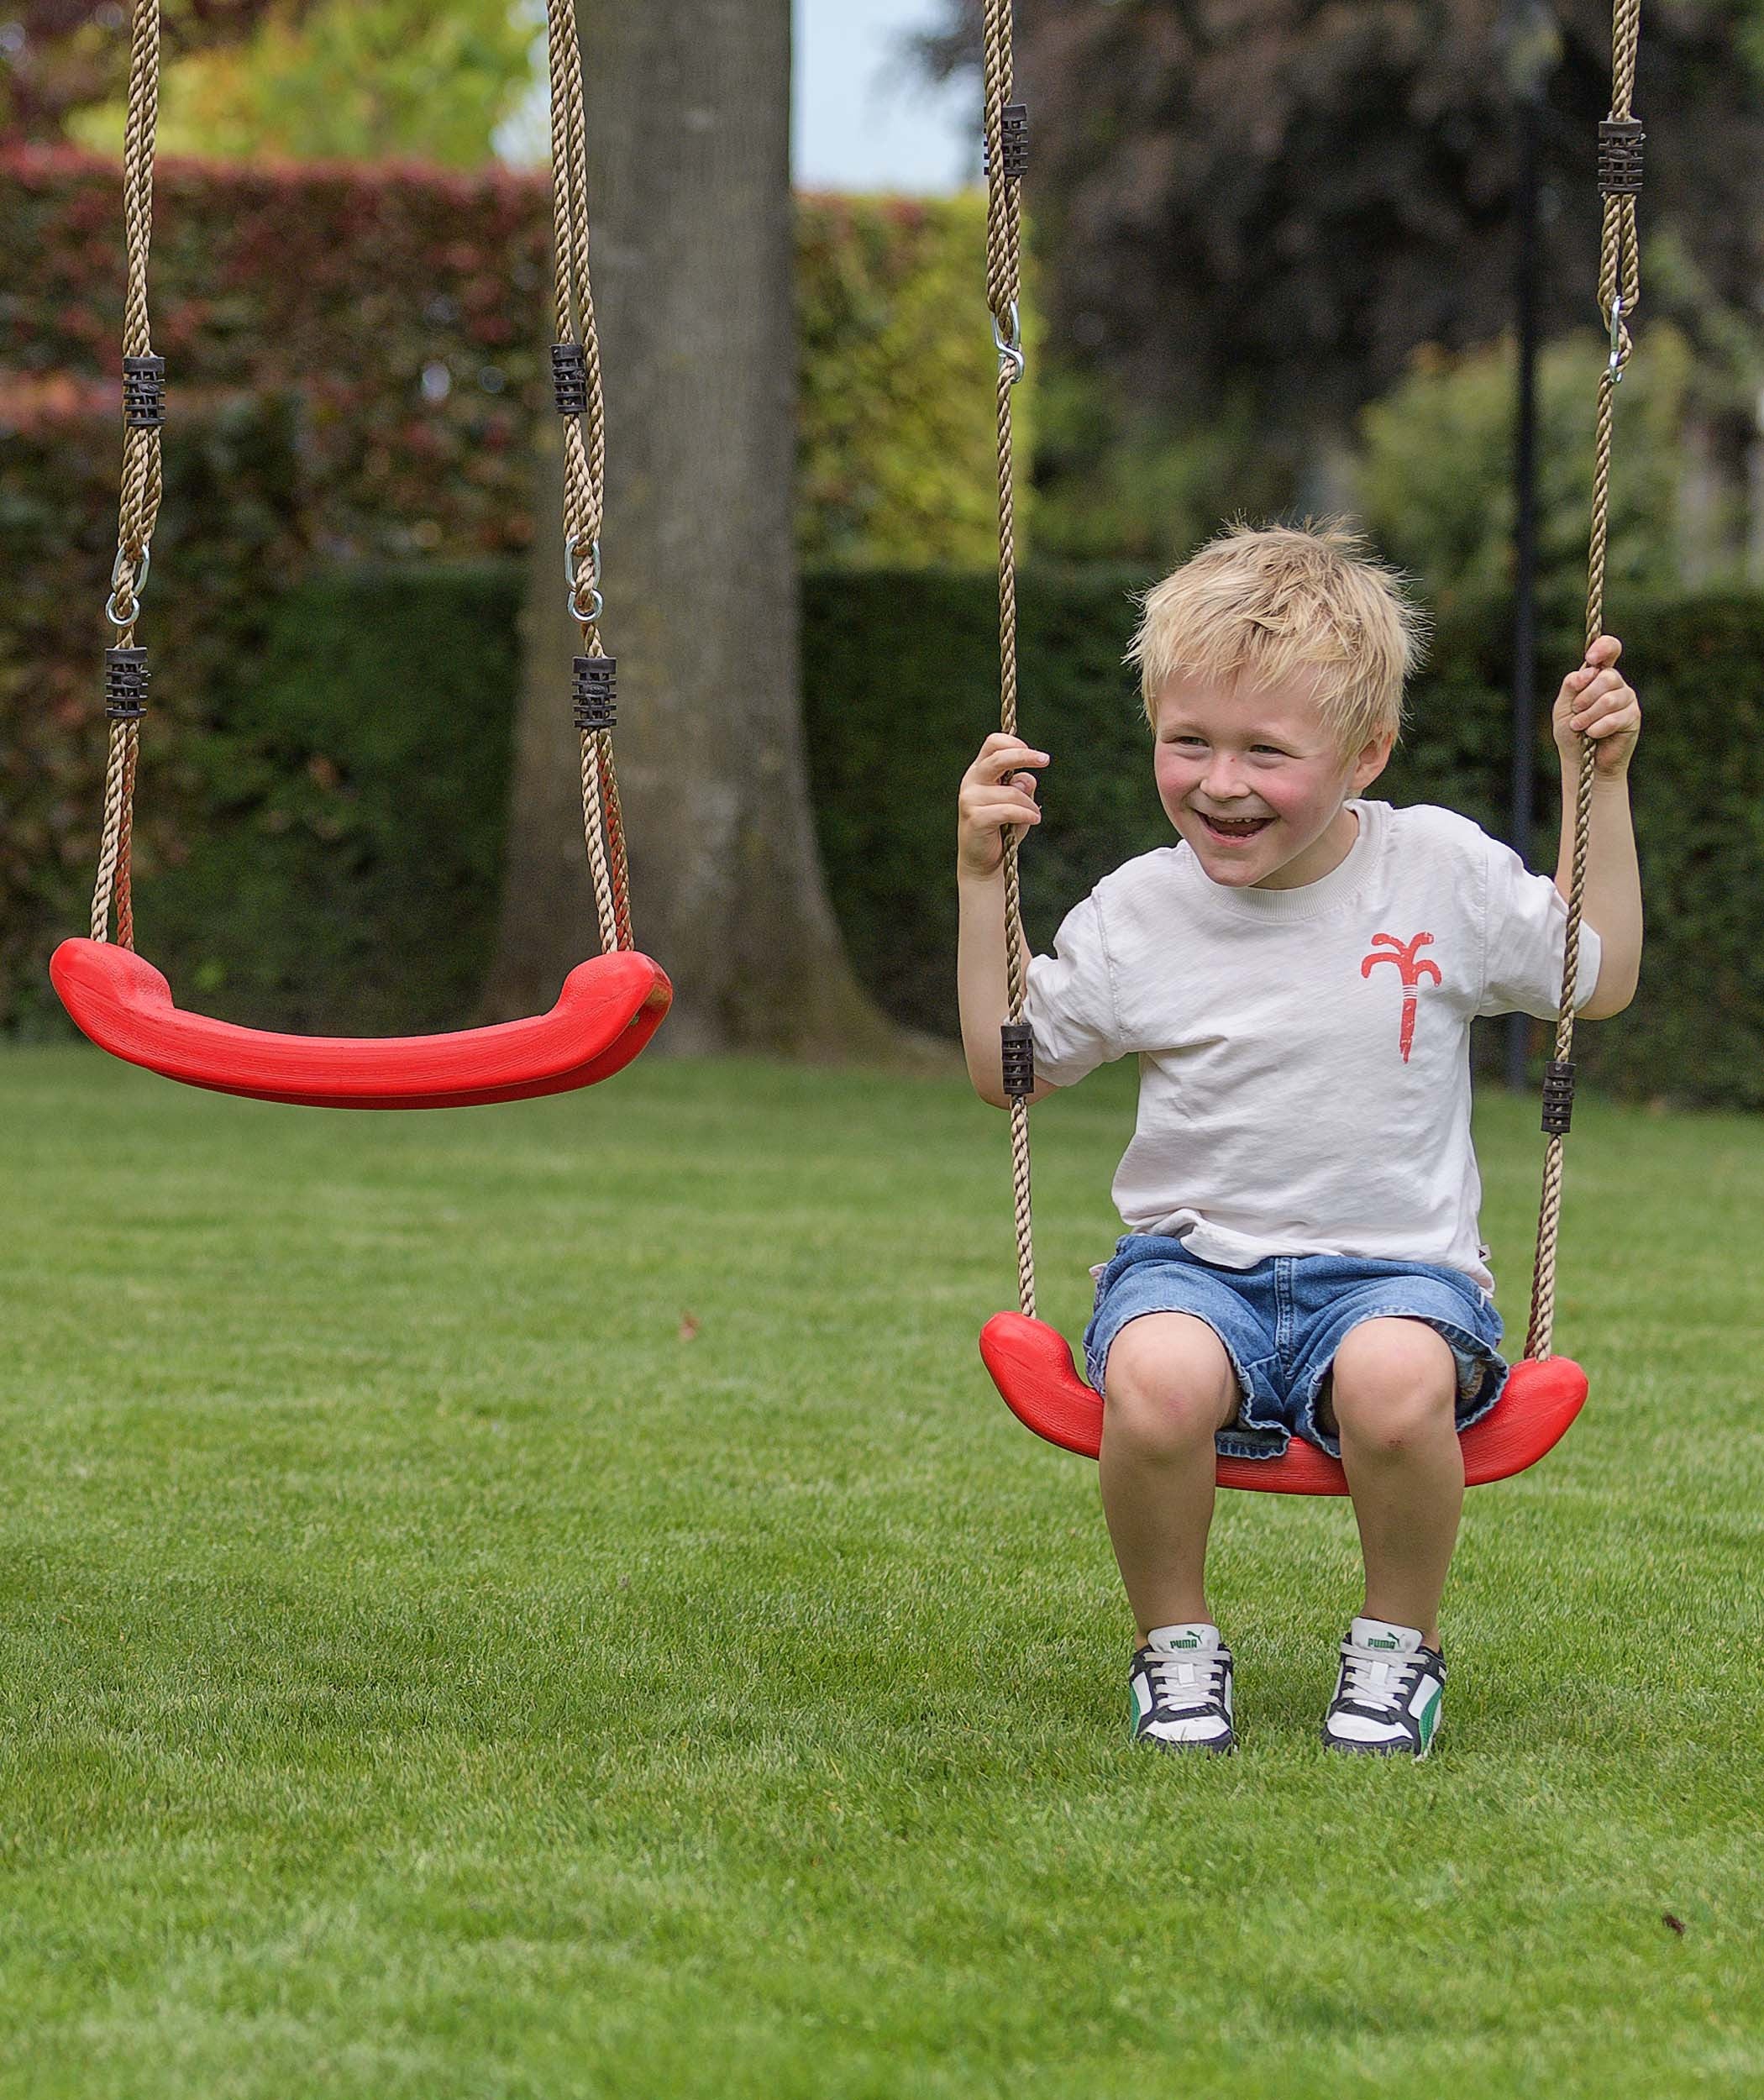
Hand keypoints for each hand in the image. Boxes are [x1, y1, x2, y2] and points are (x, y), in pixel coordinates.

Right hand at [958, 732, 1046, 878]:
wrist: (983, 861)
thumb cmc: (1002, 828)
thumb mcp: (1019, 803)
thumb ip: (1023, 788)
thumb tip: (1026, 778)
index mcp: (980, 771)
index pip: (993, 744)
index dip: (1013, 743)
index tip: (1035, 754)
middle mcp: (972, 781)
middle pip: (997, 758)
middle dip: (1024, 756)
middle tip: (1045, 760)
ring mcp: (970, 799)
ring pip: (1011, 792)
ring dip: (1029, 804)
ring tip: (1035, 815)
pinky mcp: (975, 818)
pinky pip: (1007, 810)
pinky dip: (1025, 814)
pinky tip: (1035, 819)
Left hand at [1553, 634, 1639, 779]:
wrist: (1582, 761)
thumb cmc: (1572, 732)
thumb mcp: (1563, 706)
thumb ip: (1571, 685)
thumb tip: (1586, 670)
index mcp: (1598, 675)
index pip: (1610, 649)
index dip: (1604, 648)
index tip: (1591, 659)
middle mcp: (1616, 684)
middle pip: (1607, 677)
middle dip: (1585, 697)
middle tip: (1576, 711)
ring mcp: (1627, 699)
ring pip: (1610, 698)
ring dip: (1589, 715)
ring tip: (1579, 726)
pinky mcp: (1633, 717)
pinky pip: (1616, 717)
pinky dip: (1599, 726)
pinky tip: (1592, 733)